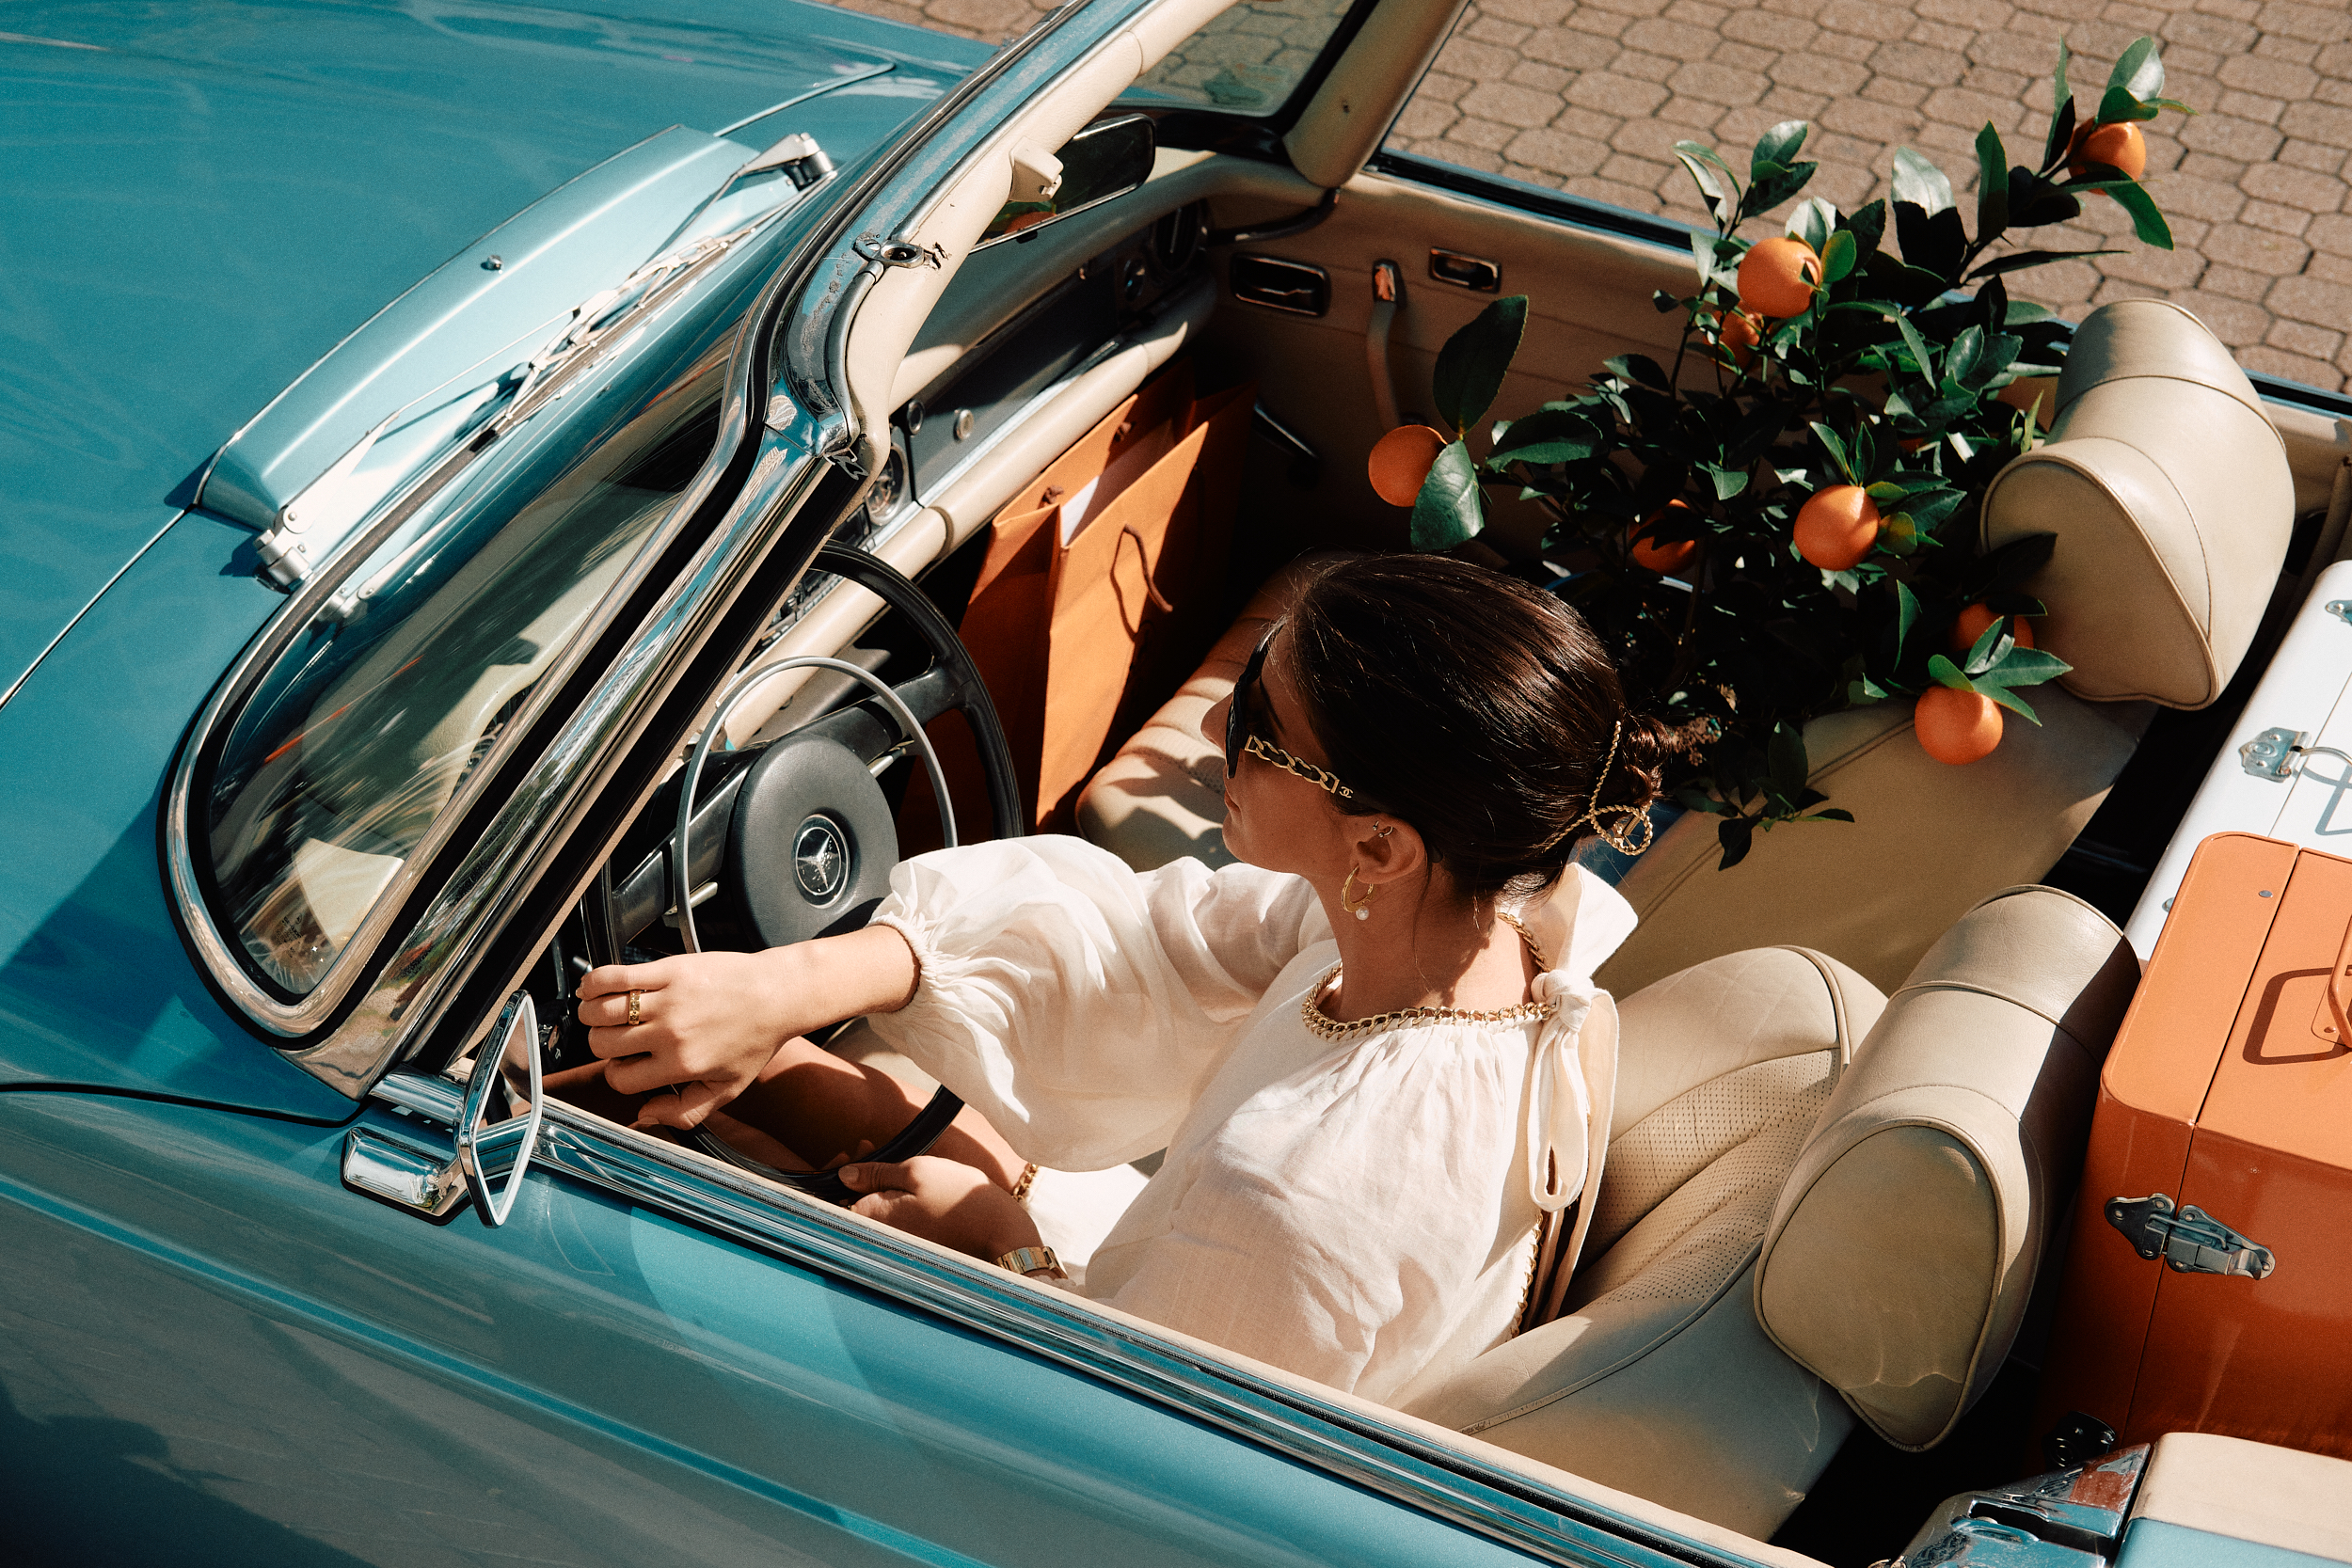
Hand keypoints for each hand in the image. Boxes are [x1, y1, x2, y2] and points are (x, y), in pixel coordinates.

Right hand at [576, 926, 919, 1129]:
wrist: (777, 994)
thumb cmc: (754, 1040)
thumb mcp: (727, 1089)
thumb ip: (685, 1112)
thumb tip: (646, 1115)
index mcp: (682, 1065)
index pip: (620, 1078)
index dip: (618, 1073)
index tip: (627, 1064)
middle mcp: (671, 1034)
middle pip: (602, 1044)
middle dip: (601, 1045)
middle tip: (616, 1039)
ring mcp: (668, 1000)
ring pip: (600, 1012)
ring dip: (591, 1014)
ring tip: (602, 1014)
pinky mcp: (669, 970)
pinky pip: (614, 977)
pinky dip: (593, 983)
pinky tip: (593, 989)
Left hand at [840, 1157, 1041, 1263]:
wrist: (998, 1233)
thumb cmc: (958, 1199)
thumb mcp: (916, 1170)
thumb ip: (876, 1172)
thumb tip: (844, 1175)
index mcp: (870, 1217)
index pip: (833, 1195)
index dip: (837, 1169)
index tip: (854, 1149)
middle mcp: (876, 1235)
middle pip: (849, 1202)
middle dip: (855, 1172)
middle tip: (869, 1147)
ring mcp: (893, 1242)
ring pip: (871, 1208)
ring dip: (873, 1182)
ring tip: (887, 1159)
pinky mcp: (910, 1243)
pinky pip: (889, 1218)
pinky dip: (889, 1197)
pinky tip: (901, 1181)